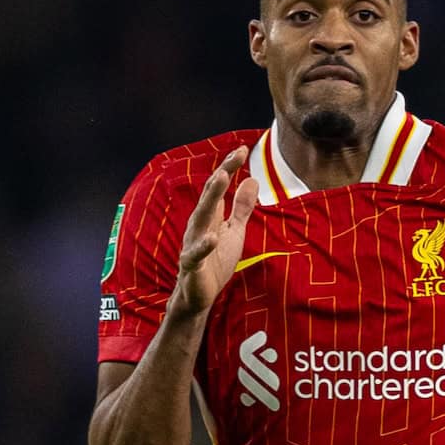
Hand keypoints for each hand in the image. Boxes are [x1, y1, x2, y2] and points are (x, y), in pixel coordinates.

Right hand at [172, 146, 258, 315]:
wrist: (199, 295)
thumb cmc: (215, 261)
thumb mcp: (234, 231)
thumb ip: (241, 207)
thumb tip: (251, 179)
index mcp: (209, 216)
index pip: (218, 187)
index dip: (229, 168)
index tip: (242, 149)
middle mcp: (198, 226)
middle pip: (208, 197)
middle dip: (219, 178)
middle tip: (230, 160)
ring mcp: (193, 245)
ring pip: (200, 219)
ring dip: (210, 199)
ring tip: (220, 179)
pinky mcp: (192, 266)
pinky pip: (195, 254)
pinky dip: (203, 246)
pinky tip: (212, 237)